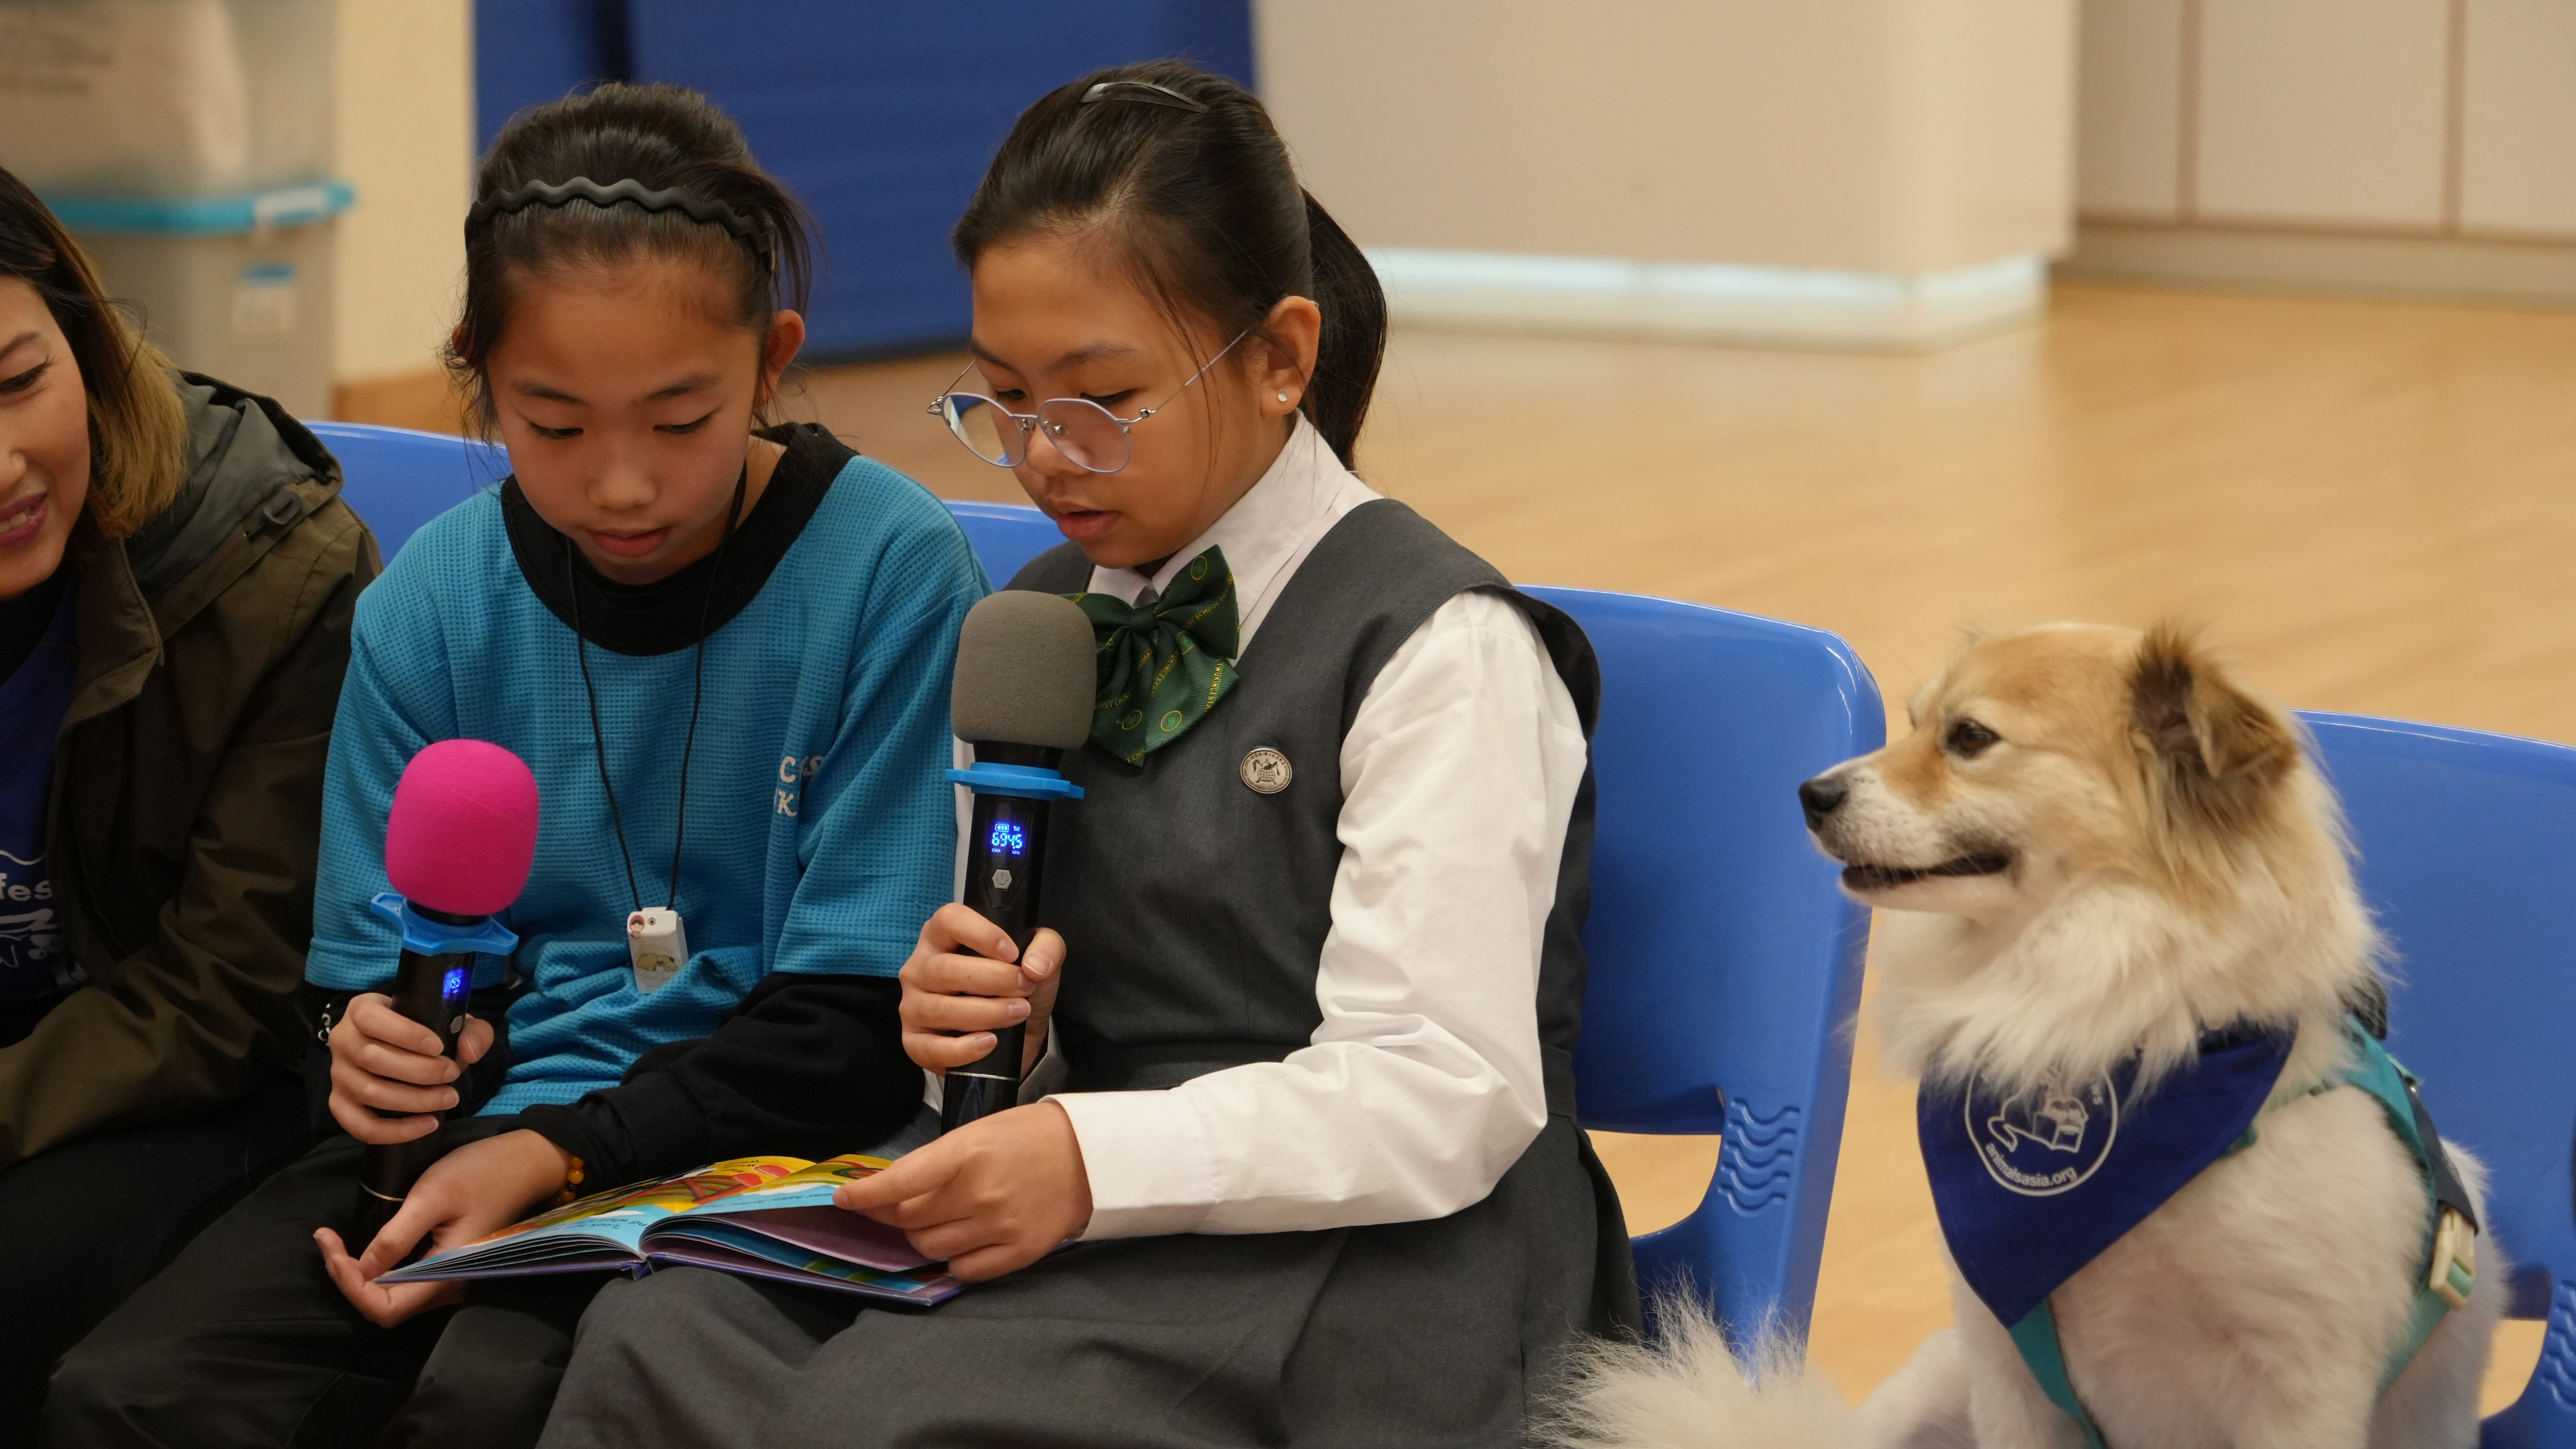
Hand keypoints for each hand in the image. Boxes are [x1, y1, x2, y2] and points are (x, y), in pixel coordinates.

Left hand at [314, 1128, 571, 1325]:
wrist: (526, 1161)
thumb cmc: (482, 1173)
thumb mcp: (433, 1196)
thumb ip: (396, 1237)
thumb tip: (360, 1270)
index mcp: (447, 1275)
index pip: (384, 1308)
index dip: (350, 1285)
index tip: (332, 1245)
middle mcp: (448, 1286)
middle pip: (384, 1305)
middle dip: (348, 1279)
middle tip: (327, 1239)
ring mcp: (449, 1277)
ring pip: (392, 1295)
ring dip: (359, 1274)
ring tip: (336, 1241)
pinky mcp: (448, 1263)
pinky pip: (405, 1279)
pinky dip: (377, 1265)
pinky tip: (364, 1242)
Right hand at [327, 993, 494, 1144]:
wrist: (410, 1052)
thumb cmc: (428, 1033)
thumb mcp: (455, 1023)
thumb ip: (472, 1031)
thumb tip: (469, 1052)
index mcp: (362, 1010)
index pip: (371, 1018)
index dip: (404, 1033)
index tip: (438, 1047)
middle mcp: (343, 1040)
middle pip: (372, 1059)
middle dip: (420, 1071)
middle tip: (452, 1074)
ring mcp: (338, 1074)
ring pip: (369, 1092)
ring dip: (414, 1100)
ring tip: (449, 1098)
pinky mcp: (340, 1104)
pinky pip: (361, 1125)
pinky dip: (395, 1131)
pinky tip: (427, 1124)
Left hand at [834, 1101, 1090, 1280]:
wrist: (1091, 1156)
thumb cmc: (1029, 1136)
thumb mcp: (978, 1131)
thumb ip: (936, 1161)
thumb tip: (889, 1190)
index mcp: (968, 1152)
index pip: (900, 1182)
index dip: (865, 1194)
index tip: (844, 1199)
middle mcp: (981, 1192)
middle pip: (909, 1219)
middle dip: (891, 1214)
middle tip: (890, 1207)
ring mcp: (1000, 1225)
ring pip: (930, 1246)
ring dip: (921, 1235)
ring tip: (936, 1219)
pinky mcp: (1019, 1252)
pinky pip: (963, 1268)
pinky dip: (953, 1258)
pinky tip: (961, 1239)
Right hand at [899, 904, 1062, 1076]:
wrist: (1018, 1033)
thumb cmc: (1016, 985)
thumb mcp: (1040, 958)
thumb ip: (1047, 948)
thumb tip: (1034, 966)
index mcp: (942, 936)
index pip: (949, 920)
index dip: (981, 934)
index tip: (1013, 954)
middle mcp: (920, 967)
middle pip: (945, 969)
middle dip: (994, 980)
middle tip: (1026, 988)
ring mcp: (913, 1005)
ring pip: (939, 1009)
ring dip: (986, 1013)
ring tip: (1018, 1013)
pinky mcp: (915, 1041)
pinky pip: (929, 1048)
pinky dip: (962, 1049)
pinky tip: (989, 1042)